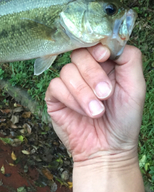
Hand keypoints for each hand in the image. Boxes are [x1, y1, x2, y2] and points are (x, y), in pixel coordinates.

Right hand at [45, 45, 145, 162]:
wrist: (108, 150)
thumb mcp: (136, 87)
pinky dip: (71, 99)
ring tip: (97, 112)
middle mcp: (86, 70)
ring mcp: (69, 82)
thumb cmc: (124, 120)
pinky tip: (82, 113)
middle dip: (93, 74)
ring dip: (84, 92)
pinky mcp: (55, 96)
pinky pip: (56, 86)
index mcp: (105, 64)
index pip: (95, 43)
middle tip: (105, 94)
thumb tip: (112, 42)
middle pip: (80, 54)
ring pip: (67, 71)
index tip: (104, 56)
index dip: (96, 47)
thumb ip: (130, 60)